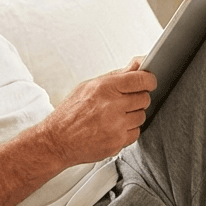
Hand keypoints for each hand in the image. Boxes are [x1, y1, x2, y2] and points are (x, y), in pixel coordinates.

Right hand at [40, 63, 156, 167]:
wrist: (57, 140)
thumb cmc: (69, 113)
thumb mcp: (88, 87)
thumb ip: (116, 76)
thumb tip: (137, 63)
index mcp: (104, 88)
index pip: (141, 79)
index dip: (149, 80)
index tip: (148, 82)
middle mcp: (111, 106)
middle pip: (144, 98)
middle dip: (137, 99)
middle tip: (123, 102)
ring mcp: (116, 125)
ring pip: (142, 116)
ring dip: (132, 115)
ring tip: (114, 116)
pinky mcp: (118, 142)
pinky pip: (136, 132)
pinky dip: (127, 130)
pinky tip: (112, 128)